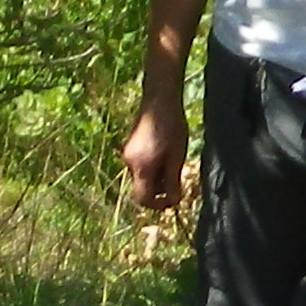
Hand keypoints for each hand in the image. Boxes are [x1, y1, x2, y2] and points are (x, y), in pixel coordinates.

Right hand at [120, 86, 188, 211]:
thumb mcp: (176, 156)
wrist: (159, 101)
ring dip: (157, 177)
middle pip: (142, 187)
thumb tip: (174, 201)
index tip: (172, 202)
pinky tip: (165, 153)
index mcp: (140, 167)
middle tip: (177, 179)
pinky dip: (152, 167)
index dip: (157, 205)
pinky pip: (140, 165)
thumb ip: (172, 181)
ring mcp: (128, 154)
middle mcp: (129, 163)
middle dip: (159, 189)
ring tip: (173, 162)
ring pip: (142, 176)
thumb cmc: (171, 127)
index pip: (142, 198)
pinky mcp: (130, 147)